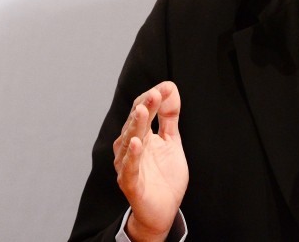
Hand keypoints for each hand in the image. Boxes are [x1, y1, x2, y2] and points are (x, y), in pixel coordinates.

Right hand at [113, 81, 188, 241]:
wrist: (162, 211)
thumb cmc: (164, 176)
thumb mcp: (171, 142)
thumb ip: (169, 116)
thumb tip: (170, 87)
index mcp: (139, 135)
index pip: (142, 111)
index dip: (152, 99)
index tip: (166, 87)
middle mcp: (129, 147)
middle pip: (135, 123)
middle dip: (145, 107)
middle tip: (155, 93)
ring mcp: (127, 165)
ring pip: (129, 142)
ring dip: (136, 126)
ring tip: (143, 111)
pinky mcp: (130, 183)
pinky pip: (129, 168)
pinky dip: (132, 156)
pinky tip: (136, 143)